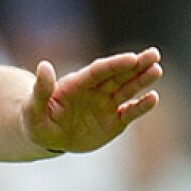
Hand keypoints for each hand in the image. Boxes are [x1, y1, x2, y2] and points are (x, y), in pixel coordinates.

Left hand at [24, 47, 161, 154]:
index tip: (131, 58)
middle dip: (137, 65)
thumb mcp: (33, 108)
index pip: (100, 71)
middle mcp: (96, 90)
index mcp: (77, 83)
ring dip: (143, 80)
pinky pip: (130, 112)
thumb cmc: (36, 120)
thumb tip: (44, 66)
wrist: (47, 137)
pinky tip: (153, 98)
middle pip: (119, 75)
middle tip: (154, 54)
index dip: (115, 64)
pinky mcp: (114, 121)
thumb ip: (41, 89)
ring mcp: (106, 104)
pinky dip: (142, 106)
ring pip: (128, 89)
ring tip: (157, 69)